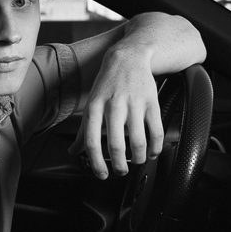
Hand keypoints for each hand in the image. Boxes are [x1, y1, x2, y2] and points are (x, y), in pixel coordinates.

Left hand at [76, 45, 162, 180]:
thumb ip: (83, 130)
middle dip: (119, 165)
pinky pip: (156, 131)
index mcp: (95, 107)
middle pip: (116, 145)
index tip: (102, 174)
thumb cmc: (108, 84)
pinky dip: (155, 147)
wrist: (128, 57)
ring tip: (137, 161)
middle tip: (120, 171)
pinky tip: (152, 152)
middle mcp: (114, 105)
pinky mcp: (151, 102)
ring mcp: (134, 103)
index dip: (96, 163)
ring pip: (138, 141)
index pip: (92, 141)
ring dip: (138, 158)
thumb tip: (73, 152)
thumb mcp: (91, 103)